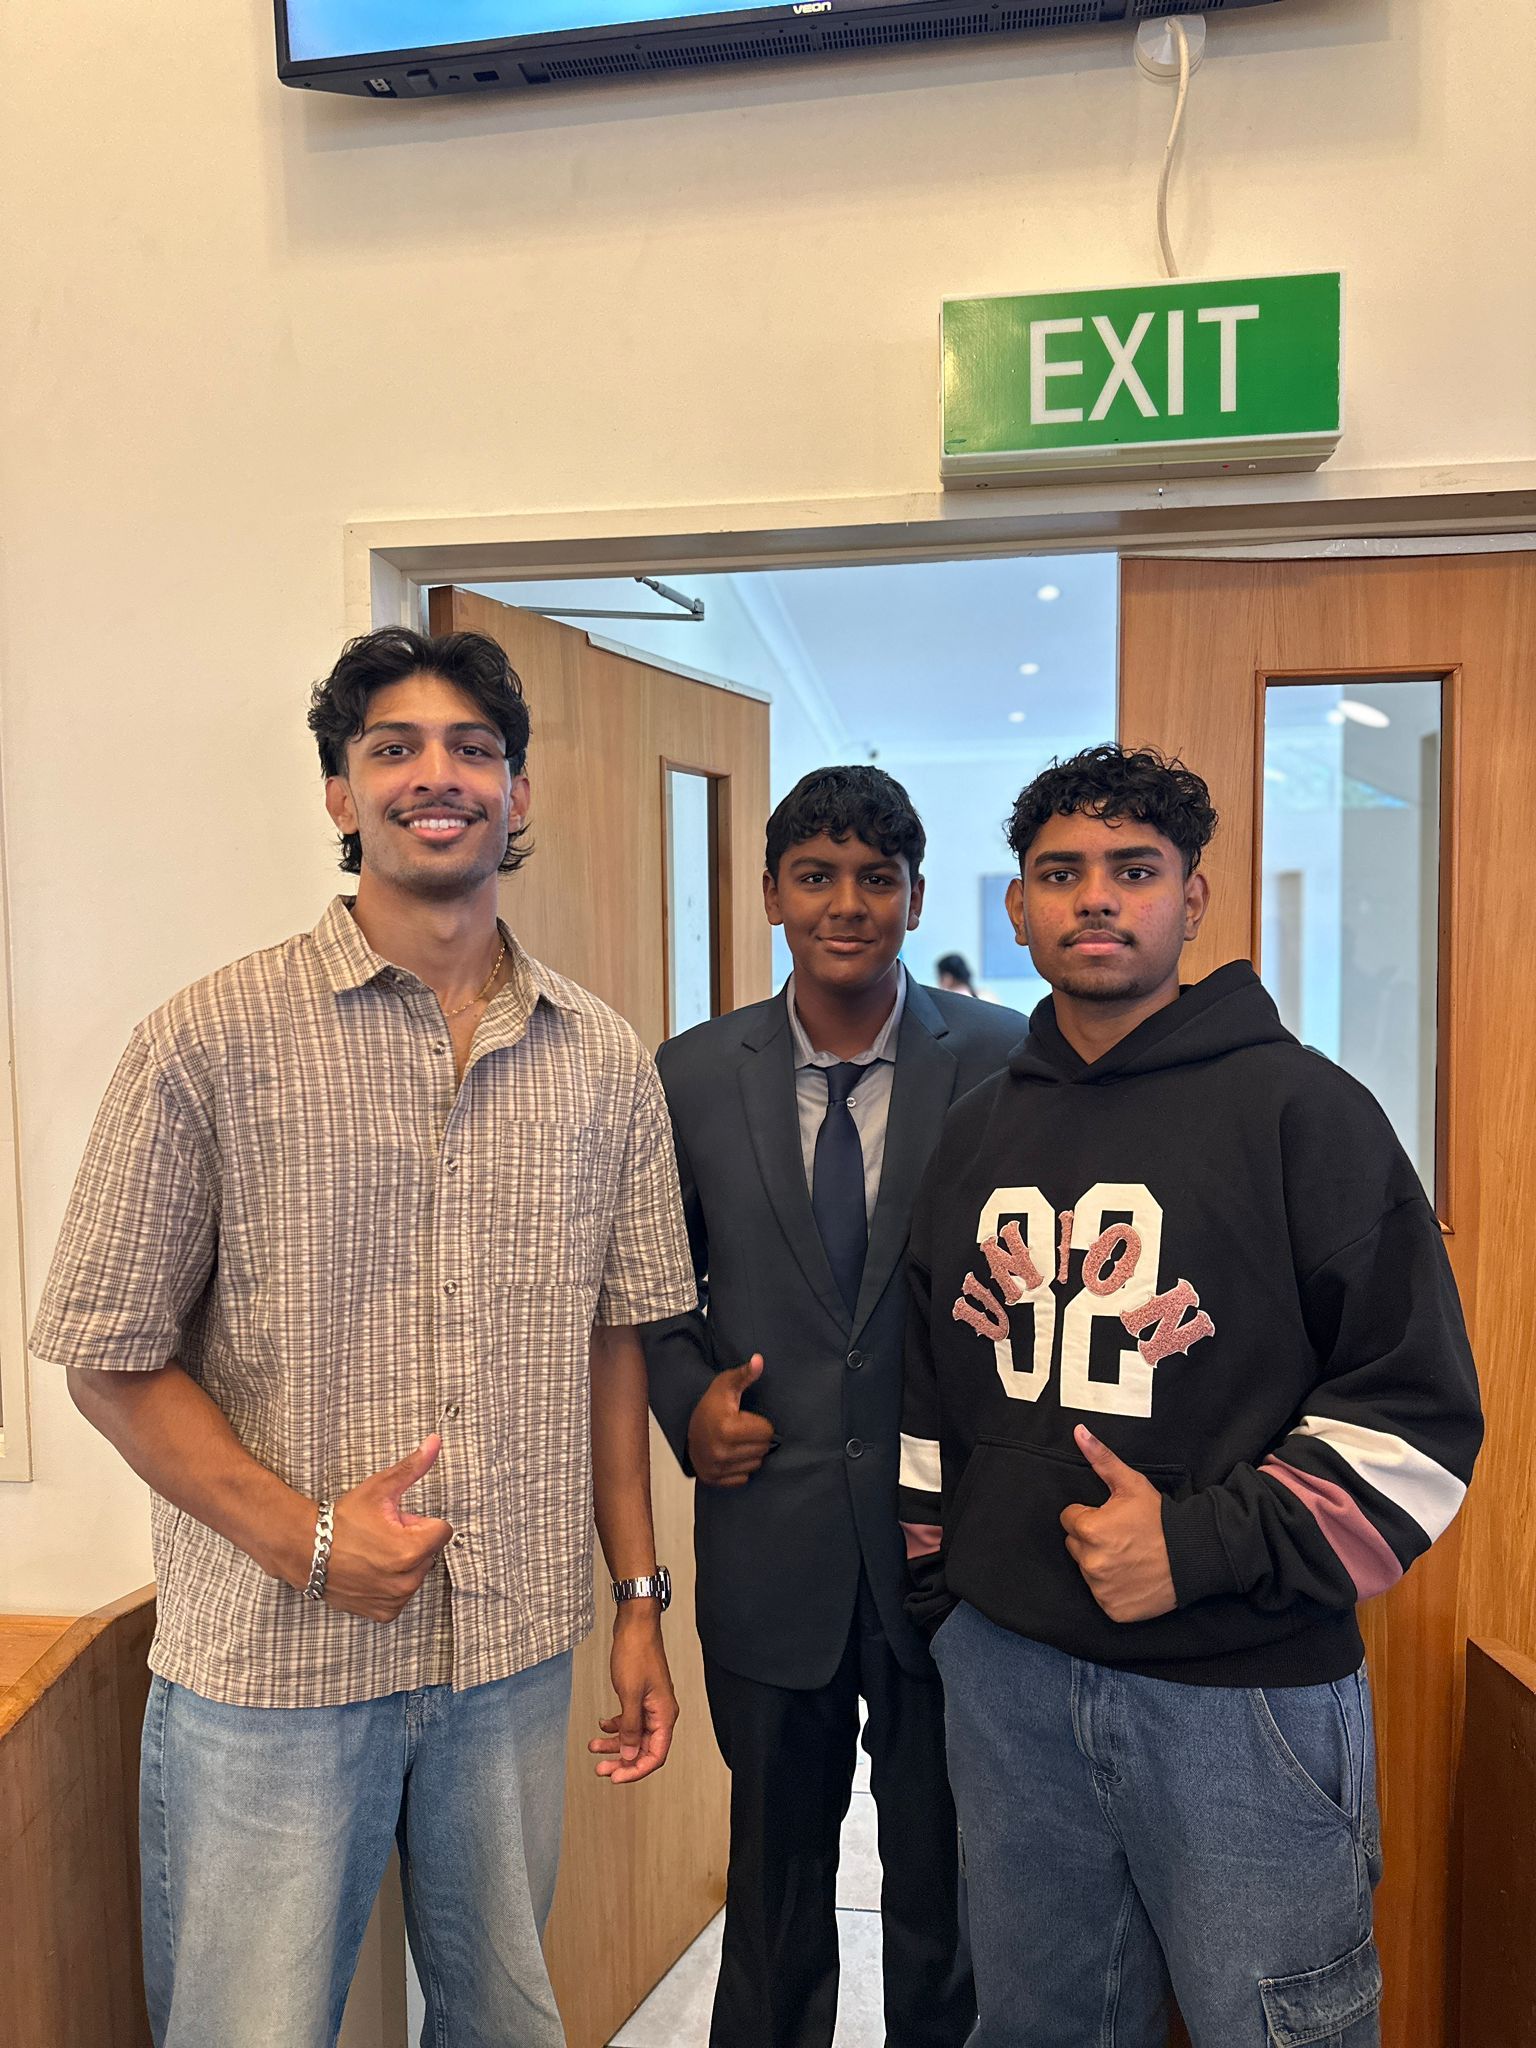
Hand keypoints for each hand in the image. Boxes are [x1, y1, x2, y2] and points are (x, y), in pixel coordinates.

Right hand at [321, 1435, 455, 1622]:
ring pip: (416, 1573)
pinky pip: (401, 1595)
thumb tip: (435, 1442)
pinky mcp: (383, 1613)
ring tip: (373, 1553)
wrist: (304, 1550)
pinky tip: (370, 1571)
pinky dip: (390, 1584)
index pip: (442, 1531)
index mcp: (411, 1550)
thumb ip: (413, 1467)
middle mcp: (406, 1580)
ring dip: (402, 1563)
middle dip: (412, 1541)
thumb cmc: (341, 1520)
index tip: (397, 1521)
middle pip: (430, 1553)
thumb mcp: (379, 1488)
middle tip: (382, 1535)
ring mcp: (394, 1599)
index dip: (419, 1521)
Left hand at [588, 1606, 678, 1783]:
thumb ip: (629, 1728)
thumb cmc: (636, 1653)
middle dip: (621, 1760)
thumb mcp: (630, 1695)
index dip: (635, 1770)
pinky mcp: (640, 1697)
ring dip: (615, 1744)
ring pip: (634, 1736)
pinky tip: (602, 1725)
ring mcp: (650, 1705)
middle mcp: (660, 1713)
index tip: (615, 1777)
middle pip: (643, 1749)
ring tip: (594, 1747)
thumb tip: (628, 1755)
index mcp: (664, 1715)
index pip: (655, 1755)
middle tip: (601, 1768)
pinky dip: (615, 1726)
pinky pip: (629, 1720)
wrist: (634, 1626)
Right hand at [686, 1355, 774, 1487]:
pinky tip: (731, 1454)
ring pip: (755, 1465)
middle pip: (763, 1450)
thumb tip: (759, 1360)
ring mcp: (717, 1468)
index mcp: (728, 1428)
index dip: (760, 1423)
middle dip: (756, 1438)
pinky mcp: (714, 1479)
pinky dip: (740, 1467)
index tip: (745, 1418)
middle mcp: (722, 1451)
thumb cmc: (711, 1405)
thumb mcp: (726, 1384)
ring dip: (750, 1453)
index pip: (767, 1432)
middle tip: (742, 1429)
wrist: (686, 1426)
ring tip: (736, 1441)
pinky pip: (743, 1478)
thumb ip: (745, 1374)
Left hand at [1060, 1425, 1175, 1623]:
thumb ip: (1101, 1458)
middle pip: (1075, 1546)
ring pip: (1087, 1571)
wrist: (1194, 1555)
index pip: (1069, 1520)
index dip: (1089, 1516)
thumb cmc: (1160, 1518)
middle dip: (1093, 1539)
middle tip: (1122, 1537)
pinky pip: (1102, 1596)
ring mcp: (1101, 1588)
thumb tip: (1078, 1432)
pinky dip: (1114, 1589)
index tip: (1111, 1518)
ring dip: (1102, 1564)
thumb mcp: (1131, 1484)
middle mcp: (1090, 1562)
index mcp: (1089, 1530)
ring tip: (1129, 1556)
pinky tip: (1133, 1577)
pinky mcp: (1112, 1609)